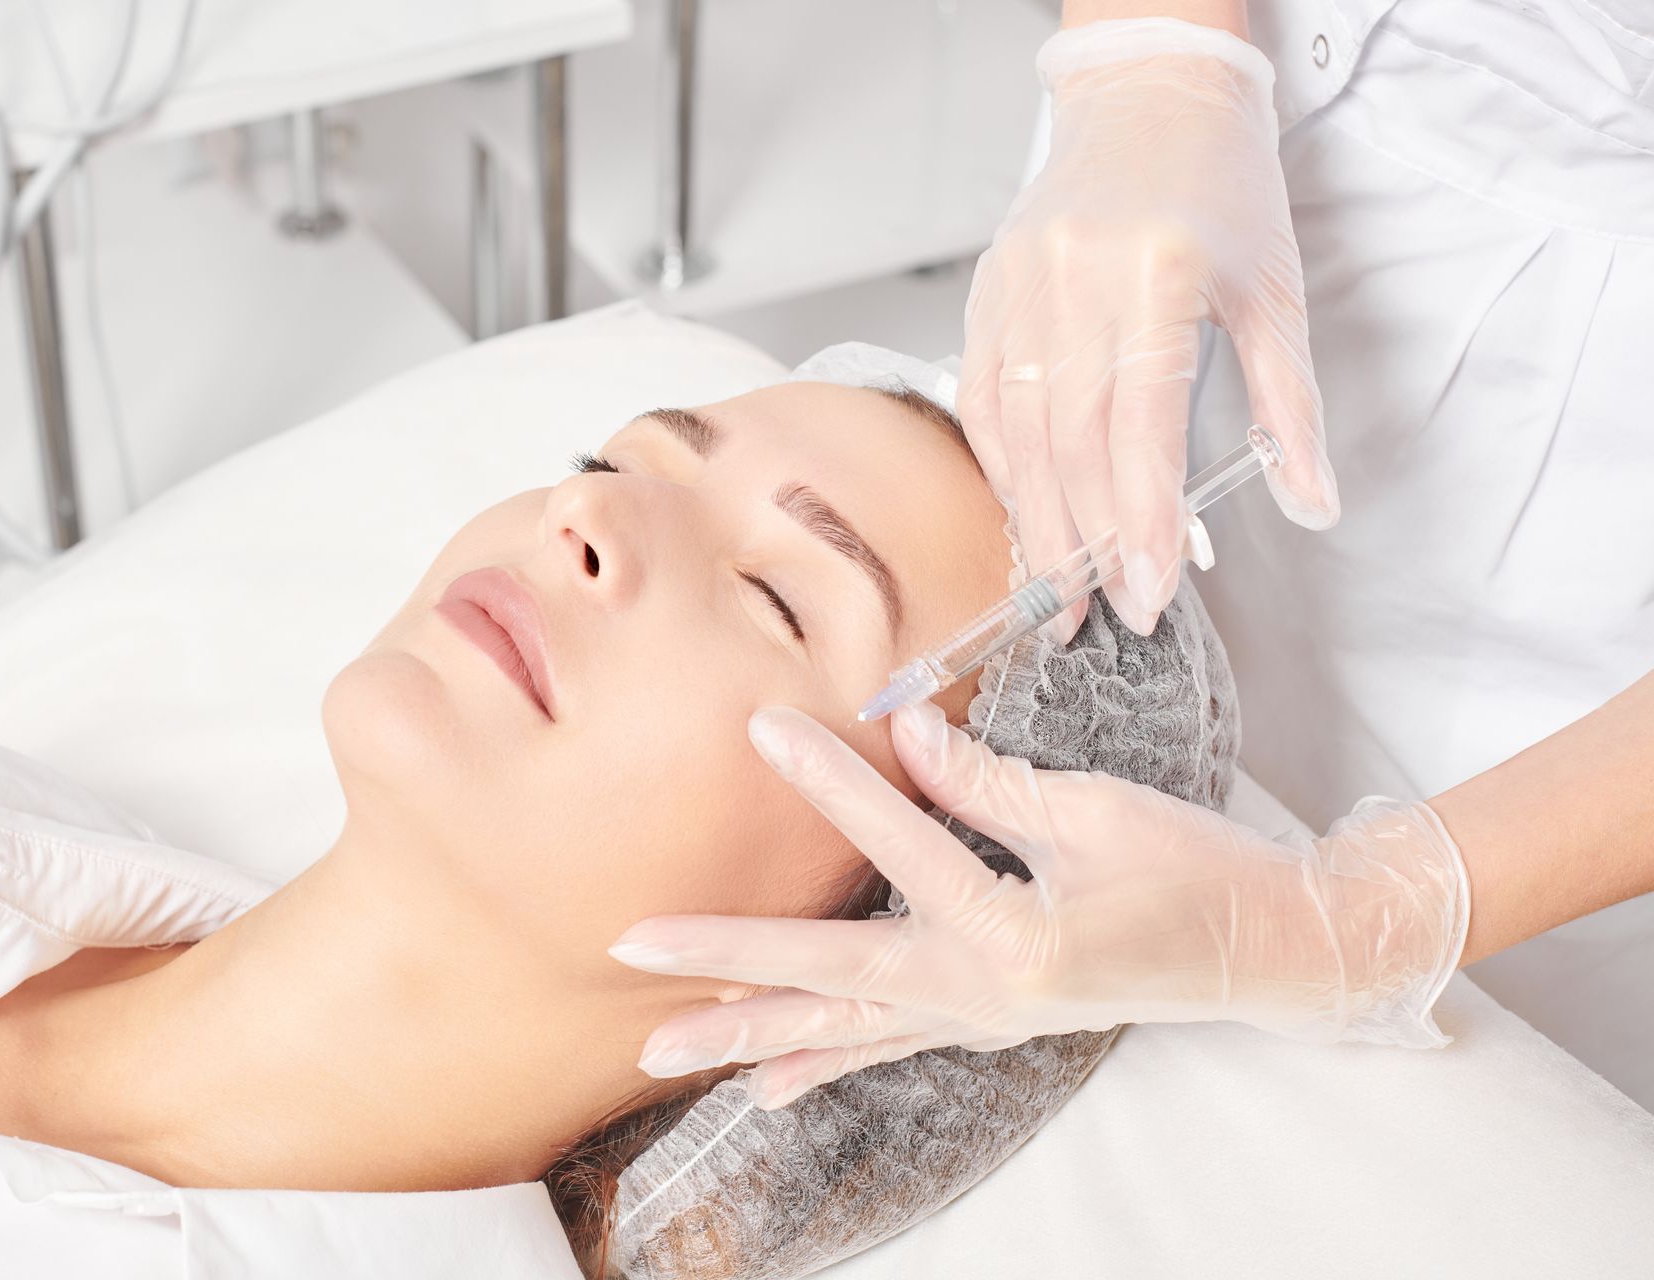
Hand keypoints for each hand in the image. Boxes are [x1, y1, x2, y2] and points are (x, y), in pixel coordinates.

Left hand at [609, 702, 1468, 1109]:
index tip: (764, 725)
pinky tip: (760, 1085)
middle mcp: (982, 994)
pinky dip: (817, 1064)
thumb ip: (989, 784)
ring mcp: (977, 1021)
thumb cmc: (1193, 869)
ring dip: (746, 1034)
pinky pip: (882, 1050)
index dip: (834, 781)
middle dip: (725, 958)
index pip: (904, 843)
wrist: (1260, 951)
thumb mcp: (1096, 812)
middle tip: (631, 946)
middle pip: (831, 972)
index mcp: (1015, 931)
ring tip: (656, 1047)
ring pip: (841, 1029)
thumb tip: (902, 736)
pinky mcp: (982, 1025)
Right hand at [958, 18, 1339, 640]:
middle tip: (1103, 615)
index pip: (1139, 427)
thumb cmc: (1219, 184)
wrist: (1149, 94)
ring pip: (1016, 432)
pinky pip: (982, 400)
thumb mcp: (1276, 292)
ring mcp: (1018, 287)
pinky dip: (1003, 466)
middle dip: (1086, 543)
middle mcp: (1074, 282)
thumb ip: (1289, 408)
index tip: (1149, 595)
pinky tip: (1026, 514)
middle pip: (1068, 444)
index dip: (1141, 522)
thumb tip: (1311, 503)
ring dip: (1038, 521)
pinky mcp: (987, 293)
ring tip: (1060, 590)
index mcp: (1156, 276)